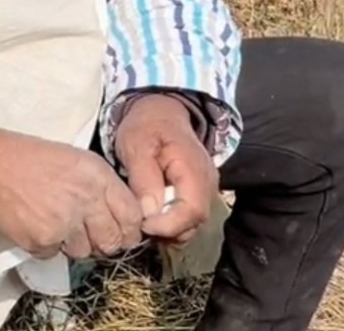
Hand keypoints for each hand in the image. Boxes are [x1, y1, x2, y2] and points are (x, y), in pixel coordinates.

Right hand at [0, 117, 141, 259]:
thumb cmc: (32, 156)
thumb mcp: (75, 160)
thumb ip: (101, 186)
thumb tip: (121, 215)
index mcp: (97, 175)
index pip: (133, 216)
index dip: (130, 227)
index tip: (122, 230)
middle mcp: (86, 201)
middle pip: (113, 241)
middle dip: (104, 241)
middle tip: (89, 232)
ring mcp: (65, 225)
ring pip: (85, 252)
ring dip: (74, 243)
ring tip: (55, 220)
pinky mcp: (43, 242)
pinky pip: (56, 255)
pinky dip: (48, 245)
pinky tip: (36, 222)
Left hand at [113, 94, 217, 244]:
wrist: (161, 112)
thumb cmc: (146, 126)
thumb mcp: (136, 145)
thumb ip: (144, 178)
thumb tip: (149, 213)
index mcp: (193, 168)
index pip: (192, 210)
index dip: (169, 225)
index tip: (143, 224)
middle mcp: (207, 183)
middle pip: (194, 222)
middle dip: (167, 231)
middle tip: (138, 225)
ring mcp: (206, 190)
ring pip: (192, 225)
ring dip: (168, 230)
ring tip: (143, 220)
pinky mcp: (198, 194)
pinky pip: (189, 218)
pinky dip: (172, 224)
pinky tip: (152, 216)